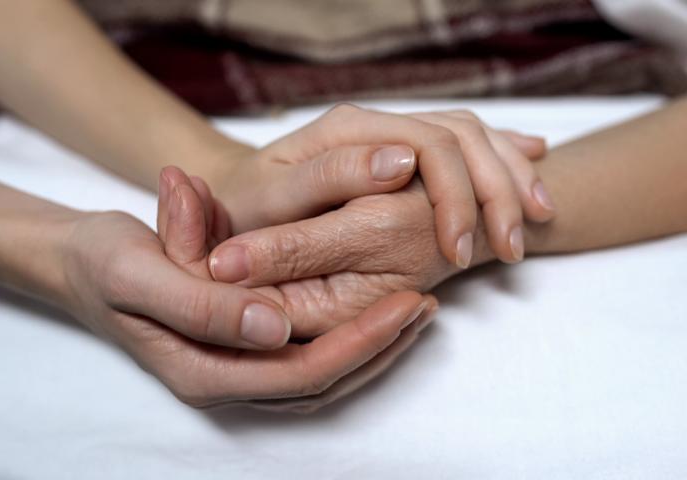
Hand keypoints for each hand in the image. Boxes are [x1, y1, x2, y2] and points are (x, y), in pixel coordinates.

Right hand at [57, 174, 436, 410]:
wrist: (84, 263)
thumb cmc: (106, 262)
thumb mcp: (141, 270)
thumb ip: (200, 302)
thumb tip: (272, 324)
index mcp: (201, 369)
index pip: (300, 372)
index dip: (358, 343)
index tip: (404, 303)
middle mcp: (225, 379)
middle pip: (321, 381)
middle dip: (378, 347)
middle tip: (425, 304)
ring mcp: (236, 368)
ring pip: (321, 374)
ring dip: (372, 345)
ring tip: (417, 308)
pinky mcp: (243, 348)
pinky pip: (309, 354)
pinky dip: (349, 335)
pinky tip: (376, 306)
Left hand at [214, 105, 553, 266]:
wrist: (241, 194)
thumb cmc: (250, 206)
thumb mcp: (274, 199)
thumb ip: (328, 179)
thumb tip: (402, 161)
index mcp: (349, 129)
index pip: (429, 144)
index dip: (456, 195)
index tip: (460, 251)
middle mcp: (379, 123)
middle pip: (463, 137)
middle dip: (498, 190)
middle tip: (513, 248)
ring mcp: (395, 133)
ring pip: (475, 137)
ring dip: (512, 175)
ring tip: (541, 218)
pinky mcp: (406, 150)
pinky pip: (469, 142)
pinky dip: (505, 156)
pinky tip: (534, 162)